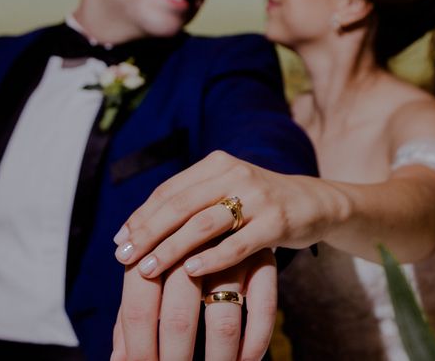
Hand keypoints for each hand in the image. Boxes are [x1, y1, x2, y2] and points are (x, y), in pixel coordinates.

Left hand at [112, 248, 277, 360]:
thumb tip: (117, 358)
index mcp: (158, 241)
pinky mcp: (266, 255)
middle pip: (178, 315)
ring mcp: (233, 252)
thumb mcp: (163, 266)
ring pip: (222, 319)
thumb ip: (136, 306)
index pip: (139, 303)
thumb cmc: (193, 243)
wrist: (251, 196)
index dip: (137, 345)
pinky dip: (253, 340)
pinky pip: (262, 308)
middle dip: (173, 358)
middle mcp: (194, 243)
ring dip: (215, 357)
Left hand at [113, 151, 340, 278]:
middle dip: (148, 233)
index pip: (170, 190)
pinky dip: (211, 258)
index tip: (119, 240)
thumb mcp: (227, 192)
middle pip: (180, 205)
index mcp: (217, 164)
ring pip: (204, 224)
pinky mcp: (277, 221)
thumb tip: (137, 229)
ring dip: (172, 249)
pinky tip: (190, 271)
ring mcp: (258, 196)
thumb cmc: (259, 203)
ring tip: (148, 269)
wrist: (315, 203)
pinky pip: (237, 243)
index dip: (142, 215)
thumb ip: (191, 202)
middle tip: (125, 256)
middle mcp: (236, 173)